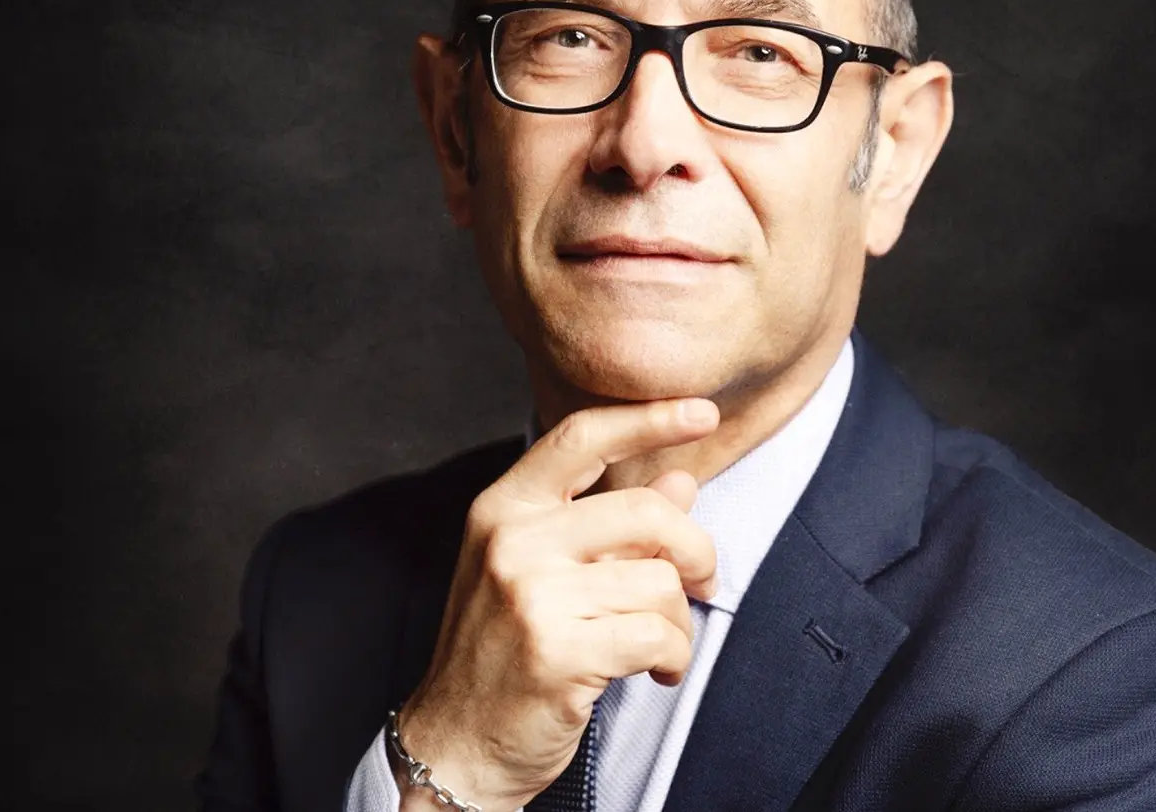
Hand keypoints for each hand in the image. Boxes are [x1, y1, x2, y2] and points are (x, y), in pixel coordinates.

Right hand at [390, 398, 720, 810]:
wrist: (454, 744)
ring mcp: (530, 595)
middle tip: (701, 579)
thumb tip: (679, 481)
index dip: (648, 419)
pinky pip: (657, 635)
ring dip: (679, 621)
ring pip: (658, 582)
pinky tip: (655, 671)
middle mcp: (512, 541)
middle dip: (694, 549)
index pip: (582, 438)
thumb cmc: (500, 655)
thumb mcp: (542, 572)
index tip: (702, 412)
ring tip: (659, 644)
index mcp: (503, 508)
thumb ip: (610, 524)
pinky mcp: (557, 651)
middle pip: (644, 512)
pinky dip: (673, 657)